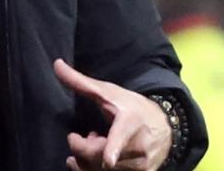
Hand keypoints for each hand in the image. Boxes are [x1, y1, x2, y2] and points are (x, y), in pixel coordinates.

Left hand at [53, 59, 170, 170]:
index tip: (108, 159)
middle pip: (99, 158)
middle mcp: (139, 147)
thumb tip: (56, 64)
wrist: (166, 127)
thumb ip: (80, 82)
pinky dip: (97, 170)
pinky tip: (101, 159)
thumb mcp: (109, 92)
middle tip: (84, 136)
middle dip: (82, 148)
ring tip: (94, 143)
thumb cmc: (132, 107)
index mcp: (130, 122)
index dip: (112, 148)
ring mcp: (142, 165)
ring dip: (88, 160)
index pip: (120, 136)